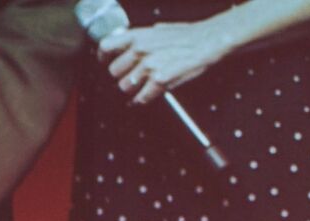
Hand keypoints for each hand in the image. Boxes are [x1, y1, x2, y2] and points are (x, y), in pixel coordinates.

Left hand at [100, 21, 230, 103]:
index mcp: (136, 36)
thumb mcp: (158, 29)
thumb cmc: (187, 35)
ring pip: (125, 86)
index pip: (106, 46)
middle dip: (120, 77)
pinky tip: (139, 101)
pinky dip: (140, 101)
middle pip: (114, 71)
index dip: (103, 57)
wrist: (206, 42)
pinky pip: (142, 97)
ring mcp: (149, 67)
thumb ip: (142, 37)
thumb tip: (134, 43)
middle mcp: (139, 51)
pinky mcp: (160, 81)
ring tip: (134, 91)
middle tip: (126, 79)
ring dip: (130, 90)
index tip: (105, 62)